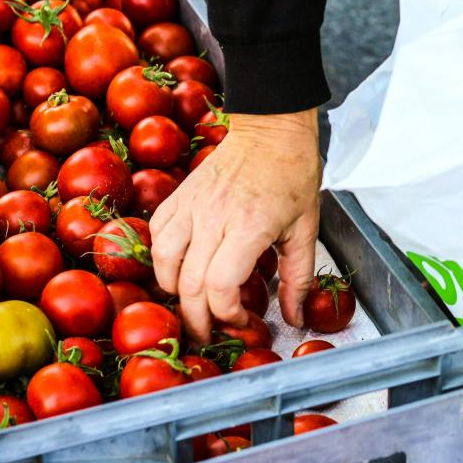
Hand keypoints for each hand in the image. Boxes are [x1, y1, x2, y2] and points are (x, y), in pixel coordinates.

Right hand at [150, 109, 320, 343]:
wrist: (270, 129)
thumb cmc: (292, 175)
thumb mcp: (306, 230)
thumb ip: (299, 279)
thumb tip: (294, 318)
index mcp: (250, 227)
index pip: (220, 286)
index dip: (227, 315)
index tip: (242, 320)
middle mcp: (214, 217)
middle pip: (189, 284)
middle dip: (196, 320)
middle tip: (208, 333)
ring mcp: (191, 205)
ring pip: (162, 261)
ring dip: (173, 290)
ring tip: (191, 303)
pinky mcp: (178, 195)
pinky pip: (156, 234)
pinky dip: (161, 258)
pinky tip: (178, 268)